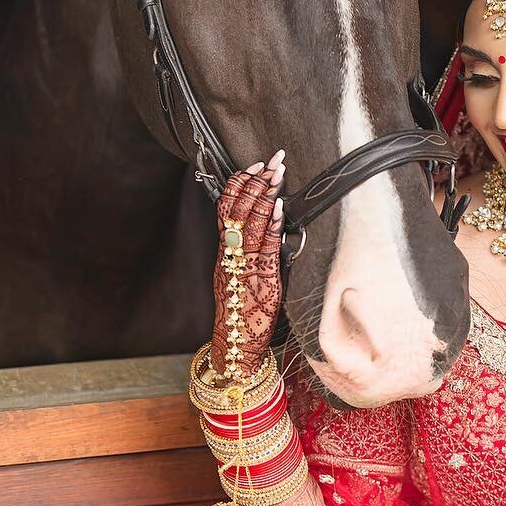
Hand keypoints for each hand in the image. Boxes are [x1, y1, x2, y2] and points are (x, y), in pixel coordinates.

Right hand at [211, 152, 284, 378]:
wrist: (236, 345)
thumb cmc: (243, 313)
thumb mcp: (243, 277)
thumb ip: (252, 252)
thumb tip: (271, 226)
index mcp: (225, 252)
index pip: (226, 208)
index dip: (239, 184)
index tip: (253, 164)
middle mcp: (231, 256)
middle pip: (238, 209)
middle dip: (256, 182)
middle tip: (272, 161)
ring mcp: (245, 265)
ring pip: (251, 224)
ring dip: (266, 196)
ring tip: (278, 174)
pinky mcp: (262, 279)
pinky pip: (266, 247)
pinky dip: (273, 226)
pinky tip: (280, 209)